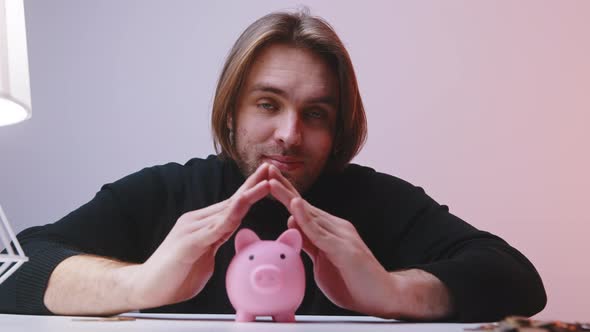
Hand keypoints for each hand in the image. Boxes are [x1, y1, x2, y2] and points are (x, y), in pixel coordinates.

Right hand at [128, 163, 270, 308]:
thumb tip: (231, 239)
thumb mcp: (205, 256)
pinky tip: (244, 204)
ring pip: (227, 210)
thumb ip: (217, 243)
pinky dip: (232, 214)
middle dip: (253, 184)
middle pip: (232, 201)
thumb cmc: (175, 276)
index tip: (268, 179)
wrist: (146, 288)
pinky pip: (216, 227)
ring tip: (266, 181)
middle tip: (270, 167)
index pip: (232, 205)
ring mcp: (192, 229)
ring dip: (249, 195)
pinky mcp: (189, 242)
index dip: (250, 191)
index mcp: (203, 224)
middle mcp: (197, 220)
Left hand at [268, 165, 396, 316]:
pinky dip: (305, 219)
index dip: (286, 194)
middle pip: (304, 205)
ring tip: (272, 181)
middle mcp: (336, 228)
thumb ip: (310, 243)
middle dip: (284, 187)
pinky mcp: (344, 249)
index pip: (303, 209)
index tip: (268, 180)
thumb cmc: (354, 282)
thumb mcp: (323, 261)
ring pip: (310, 214)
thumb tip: (292, 223)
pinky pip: (320, 233)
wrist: (383, 296)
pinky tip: (294, 206)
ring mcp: (341, 236)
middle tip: (267, 169)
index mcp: (330, 230)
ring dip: (289, 197)